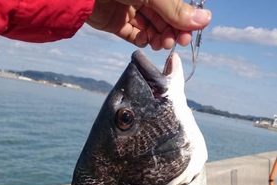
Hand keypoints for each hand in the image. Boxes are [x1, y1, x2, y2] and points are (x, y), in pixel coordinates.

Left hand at [86, 0, 211, 49]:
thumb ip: (176, 10)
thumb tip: (205, 20)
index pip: (175, 5)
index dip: (183, 21)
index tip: (187, 36)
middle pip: (163, 17)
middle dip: (170, 31)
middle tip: (172, 42)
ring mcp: (128, 7)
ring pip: (149, 27)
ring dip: (157, 37)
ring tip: (159, 43)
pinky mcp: (115, 21)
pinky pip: (132, 33)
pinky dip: (140, 39)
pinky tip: (144, 41)